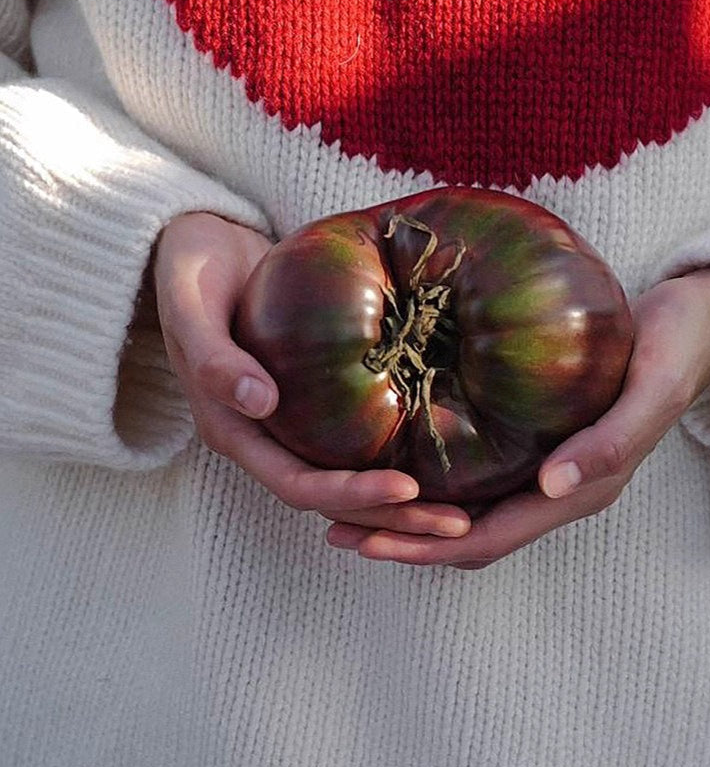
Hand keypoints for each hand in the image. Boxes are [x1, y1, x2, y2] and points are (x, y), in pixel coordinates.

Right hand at [153, 212, 468, 528]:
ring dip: (401, 500)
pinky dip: (395, 450)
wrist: (197, 244)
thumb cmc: (189, 272)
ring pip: (349, 475)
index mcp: (233, 430)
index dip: (351, 495)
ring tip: (463, 507)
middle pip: (333, 498)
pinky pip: (357, 436)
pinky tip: (443, 447)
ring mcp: (289, 419)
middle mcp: (263, 435)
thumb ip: (213, 358)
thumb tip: (260, 403)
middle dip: (392, 515)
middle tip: (459, 523)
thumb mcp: (190, 308)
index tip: (408, 489)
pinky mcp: (312, 396)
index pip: (298, 485)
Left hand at [324, 266, 709, 568]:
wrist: (698, 319)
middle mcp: (559, 486)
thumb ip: (610, 441)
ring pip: (470, 506)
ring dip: (410, 513)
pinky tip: (395, 447)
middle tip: (332, 525)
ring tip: (347, 497)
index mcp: (581, 489)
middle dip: (402, 539)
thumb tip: (553, 489)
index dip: (425, 547)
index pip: (490, 537)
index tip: (365, 539)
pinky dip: (434, 474)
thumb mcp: (650, 389)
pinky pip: (480, 469)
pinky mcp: (541, 435)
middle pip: (469, 533)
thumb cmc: (672, 347)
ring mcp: (549, 464)